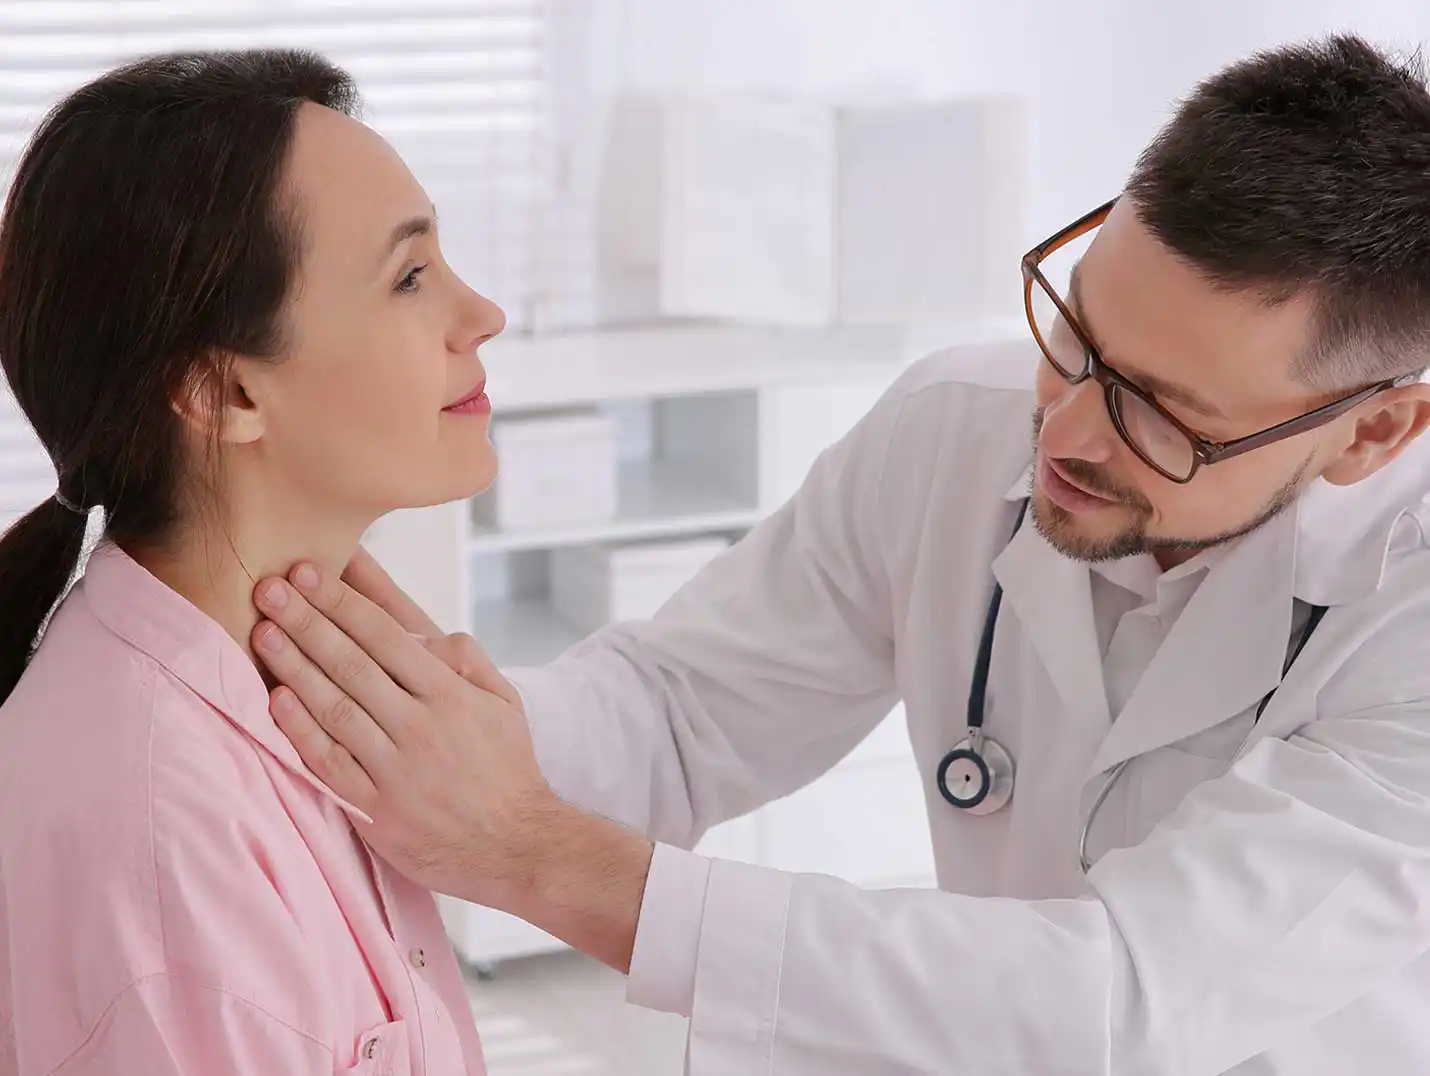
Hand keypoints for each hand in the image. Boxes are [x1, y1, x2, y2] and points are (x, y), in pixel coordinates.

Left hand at [250, 554, 653, 972]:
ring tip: (263, 633)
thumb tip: (432, 633)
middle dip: (307, 621)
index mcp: (451, 696)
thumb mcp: (507, 705)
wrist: (518, 847)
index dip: (343, 602)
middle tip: (268, 588)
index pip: (386, 637)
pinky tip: (276, 702)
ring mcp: (397, 771)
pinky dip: (301, 731)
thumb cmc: (509, 771)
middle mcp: (421, 727)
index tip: (308, 573)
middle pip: (352, 664)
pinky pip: (330, 764)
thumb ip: (471, 662)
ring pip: (336, 708)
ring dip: (295, 667)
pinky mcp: (377, 812)